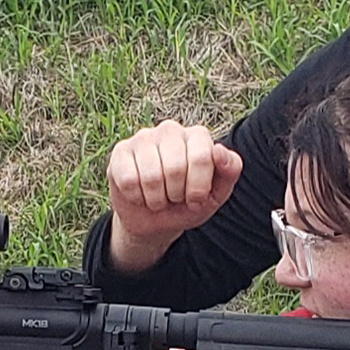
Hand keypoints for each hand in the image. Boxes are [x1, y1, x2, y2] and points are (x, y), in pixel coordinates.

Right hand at [106, 120, 242, 272]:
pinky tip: (140, 194)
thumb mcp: (216, 194)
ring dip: (156, 198)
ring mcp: (143, 137)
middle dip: (176, 194)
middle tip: (174, 197)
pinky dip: (137, 197)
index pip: (202, 157)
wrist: (154, 220)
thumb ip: (230, 171)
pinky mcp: (120, 151)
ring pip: (151, 176)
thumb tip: (219, 150)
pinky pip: (129, 180)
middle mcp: (170, 129)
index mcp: (198, 136)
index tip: (195, 199)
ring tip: (158, 197)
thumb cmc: (188, 203)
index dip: (198, 188)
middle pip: (175, 167)